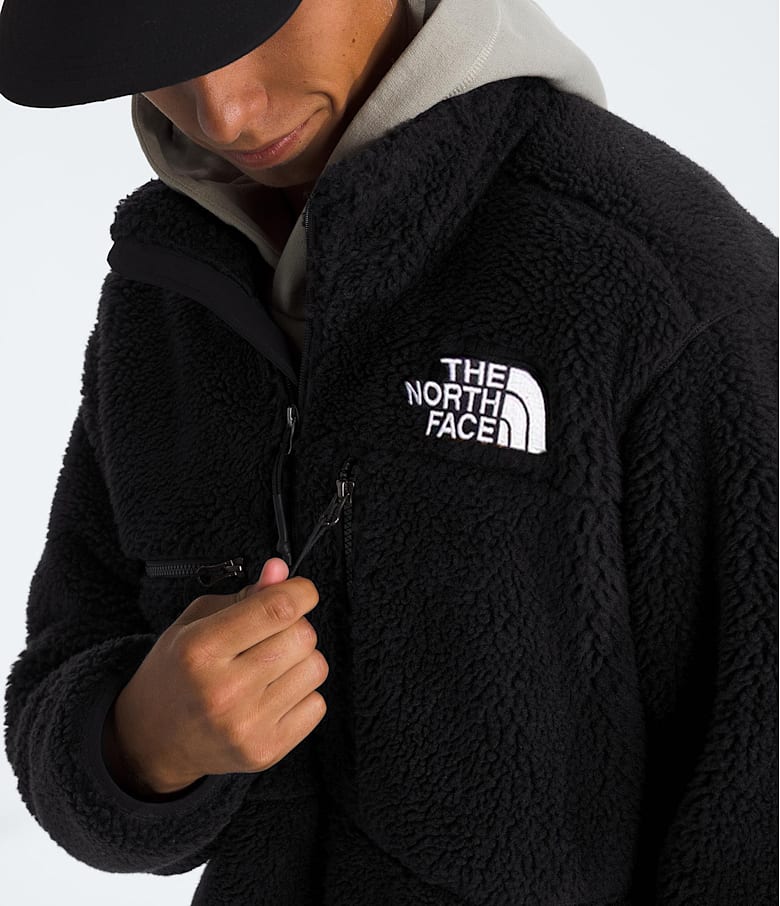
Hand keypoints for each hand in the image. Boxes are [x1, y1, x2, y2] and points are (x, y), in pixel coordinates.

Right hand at [102, 557, 327, 796]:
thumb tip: (280, 572)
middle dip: (294, 627)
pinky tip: (272, 695)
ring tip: (268, 667)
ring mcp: (246, 725)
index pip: (277, 608)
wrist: (153, 741)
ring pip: (316, 668)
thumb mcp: (196, 622)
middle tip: (269, 636)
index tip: (300, 591)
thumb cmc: (177, 673)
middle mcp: (223, 690)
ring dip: (300, 661)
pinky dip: (302, 694)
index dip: (300, 591)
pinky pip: (317, 704)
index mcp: (200, 649)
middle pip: (303, 636)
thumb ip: (244, 595)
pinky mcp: (266, 751)